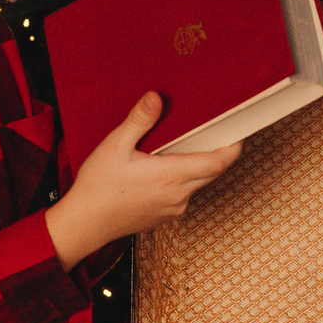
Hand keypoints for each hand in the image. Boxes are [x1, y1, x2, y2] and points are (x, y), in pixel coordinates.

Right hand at [46, 91, 239, 266]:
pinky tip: (163, 168)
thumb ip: (139, 121)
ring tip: (184, 146)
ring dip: (197, 167)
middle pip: (212, 173)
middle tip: (214, 131)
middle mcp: (178, 196)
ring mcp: (173, 209)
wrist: (84, 224)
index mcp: (171, 176)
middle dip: (217, 152)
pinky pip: (183, 195)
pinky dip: (182, 180)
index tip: (237, 132)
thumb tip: (155, 98)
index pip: (218, 163)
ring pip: (198, 184)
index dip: (232, 147)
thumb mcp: (115, 146)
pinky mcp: (165, 216)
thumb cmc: (98, 186)